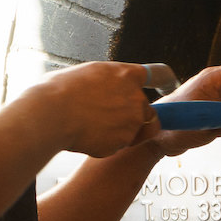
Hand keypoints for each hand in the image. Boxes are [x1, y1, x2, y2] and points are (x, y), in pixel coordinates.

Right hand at [28, 61, 159, 157]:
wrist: (51, 114)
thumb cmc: (60, 91)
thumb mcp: (86, 74)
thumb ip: (106, 82)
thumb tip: (104, 89)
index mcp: (127, 74)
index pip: (160, 74)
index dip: (167, 80)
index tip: (170, 85)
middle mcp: (137, 98)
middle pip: (148, 111)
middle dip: (133, 117)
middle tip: (106, 118)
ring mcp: (133, 122)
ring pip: (135, 131)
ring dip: (122, 132)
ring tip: (93, 127)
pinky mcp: (124, 142)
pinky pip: (119, 146)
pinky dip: (107, 145)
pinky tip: (87, 137)